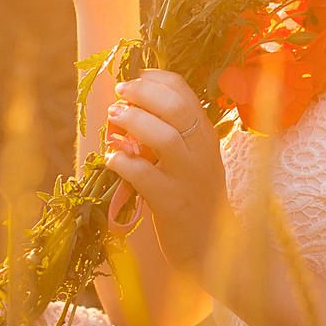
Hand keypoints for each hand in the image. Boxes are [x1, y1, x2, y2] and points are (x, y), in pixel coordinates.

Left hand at [99, 69, 226, 278]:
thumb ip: (172, 133)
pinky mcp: (172, 204)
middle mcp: (201, 152)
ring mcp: (188, 178)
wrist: (213, 247)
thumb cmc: (194, 198)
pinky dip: (123, 163)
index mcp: (206, 135)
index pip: (184, 92)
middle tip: (119, 95)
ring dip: (133, 122)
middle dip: (142, 94)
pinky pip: (144, 176)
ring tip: (112, 119)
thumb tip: (130, 106)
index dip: (155, 79)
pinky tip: (112, 160)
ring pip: (164, 137)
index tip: (134, 78)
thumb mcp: (193, 160)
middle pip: (175, 107)